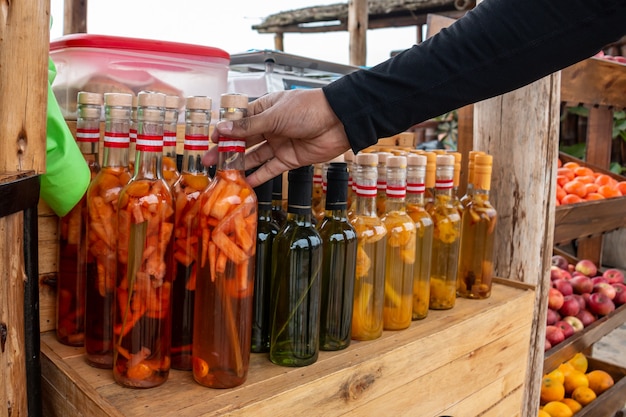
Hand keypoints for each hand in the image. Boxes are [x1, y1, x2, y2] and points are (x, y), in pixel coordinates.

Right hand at [203, 88, 350, 187]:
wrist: (339, 121)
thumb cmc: (308, 109)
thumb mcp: (275, 115)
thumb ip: (249, 126)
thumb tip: (222, 128)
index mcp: (265, 109)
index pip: (239, 121)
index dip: (225, 130)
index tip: (211, 140)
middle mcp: (270, 127)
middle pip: (244, 141)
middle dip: (226, 150)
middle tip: (208, 161)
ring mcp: (279, 144)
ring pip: (255, 157)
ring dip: (239, 165)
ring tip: (222, 174)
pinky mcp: (289, 160)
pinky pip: (270, 169)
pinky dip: (259, 177)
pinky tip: (245, 183)